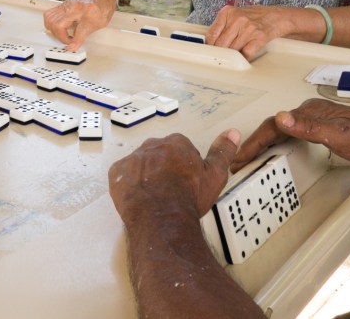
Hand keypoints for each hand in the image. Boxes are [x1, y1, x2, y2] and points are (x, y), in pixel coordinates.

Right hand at [43, 0, 116, 50]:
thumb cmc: (102, 4)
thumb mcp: (100, 22)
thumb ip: (84, 34)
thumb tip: (74, 45)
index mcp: (86, 11)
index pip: (76, 31)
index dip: (72, 42)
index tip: (72, 46)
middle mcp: (73, 6)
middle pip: (56, 25)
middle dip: (61, 37)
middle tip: (69, 40)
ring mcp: (66, 5)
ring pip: (49, 20)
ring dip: (54, 31)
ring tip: (63, 35)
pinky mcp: (62, 5)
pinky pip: (49, 14)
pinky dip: (50, 23)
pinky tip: (58, 27)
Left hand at [109, 130, 240, 223]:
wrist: (162, 217)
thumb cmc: (190, 196)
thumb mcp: (214, 175)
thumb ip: (222, 152)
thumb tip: (233, 132)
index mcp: (176, 143)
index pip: (181, 150)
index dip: (185, 168)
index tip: (187, 183)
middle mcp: (152, 145)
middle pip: (160, 155)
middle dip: (164, 169)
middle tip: (171, 191)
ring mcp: (132, 158)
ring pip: (141, 165)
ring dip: (146, 176)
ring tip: (155, 198)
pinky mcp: (116, 173)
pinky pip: (123, 175)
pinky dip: (129, 184)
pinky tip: (138, 199)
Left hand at [206, 5, 284, 59]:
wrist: (277, 17)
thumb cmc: (254, 16)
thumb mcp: (234, 14)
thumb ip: (222, 25)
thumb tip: (209, 42)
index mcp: (227, 12)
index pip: (211, 34)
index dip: (210, 45)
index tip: (210, 50)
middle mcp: (237, 19)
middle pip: (221, 44)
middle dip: (221, 51)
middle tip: (223, 54)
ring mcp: (248, 29)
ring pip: (232, 50)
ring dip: (233, 54)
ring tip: (236, 52)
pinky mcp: (259, 38)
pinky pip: (246, 53)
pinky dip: (244, 57)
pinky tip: (245, 54)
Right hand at [232, 98, 349, 171]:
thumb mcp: (339, 135)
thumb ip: (309, 127)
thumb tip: (281, 117)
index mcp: (307, 113)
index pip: (273, 126)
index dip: (253, 142)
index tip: (240, 156)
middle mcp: (307, 114)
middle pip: (272, 127)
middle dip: (252, 144)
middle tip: (237, 160)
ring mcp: (312, 120)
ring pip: (279, 130)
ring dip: (261, 143)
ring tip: (248, 156)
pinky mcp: (317, 128)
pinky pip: (288, 133)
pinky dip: (274, 142)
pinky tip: (274, 148)